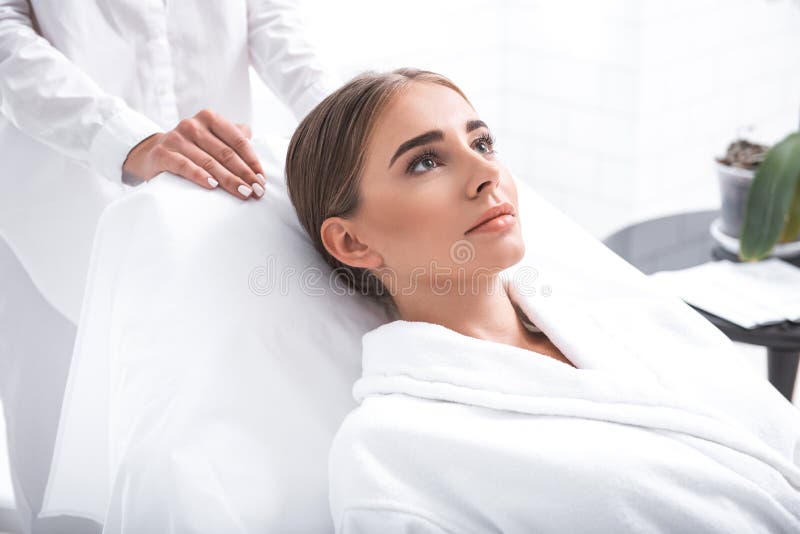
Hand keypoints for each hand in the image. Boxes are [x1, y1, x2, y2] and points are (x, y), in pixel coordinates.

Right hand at [122, 109, 266, 199]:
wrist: (152, 153)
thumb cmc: (191, 147)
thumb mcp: (211, 137)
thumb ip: (232, 135)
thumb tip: (251, 135)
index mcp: (209, 118)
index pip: (237, 140)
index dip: (252, 161)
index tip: (262, 179)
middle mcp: (193, 125)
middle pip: (225, 153)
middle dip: (245, 174)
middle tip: (258, 191)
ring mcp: (177, 138)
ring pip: (209, 162)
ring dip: (229, 180)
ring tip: (244, 193)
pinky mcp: (163, 153)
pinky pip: (185, 166)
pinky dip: (200, 176)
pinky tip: (213, 187)